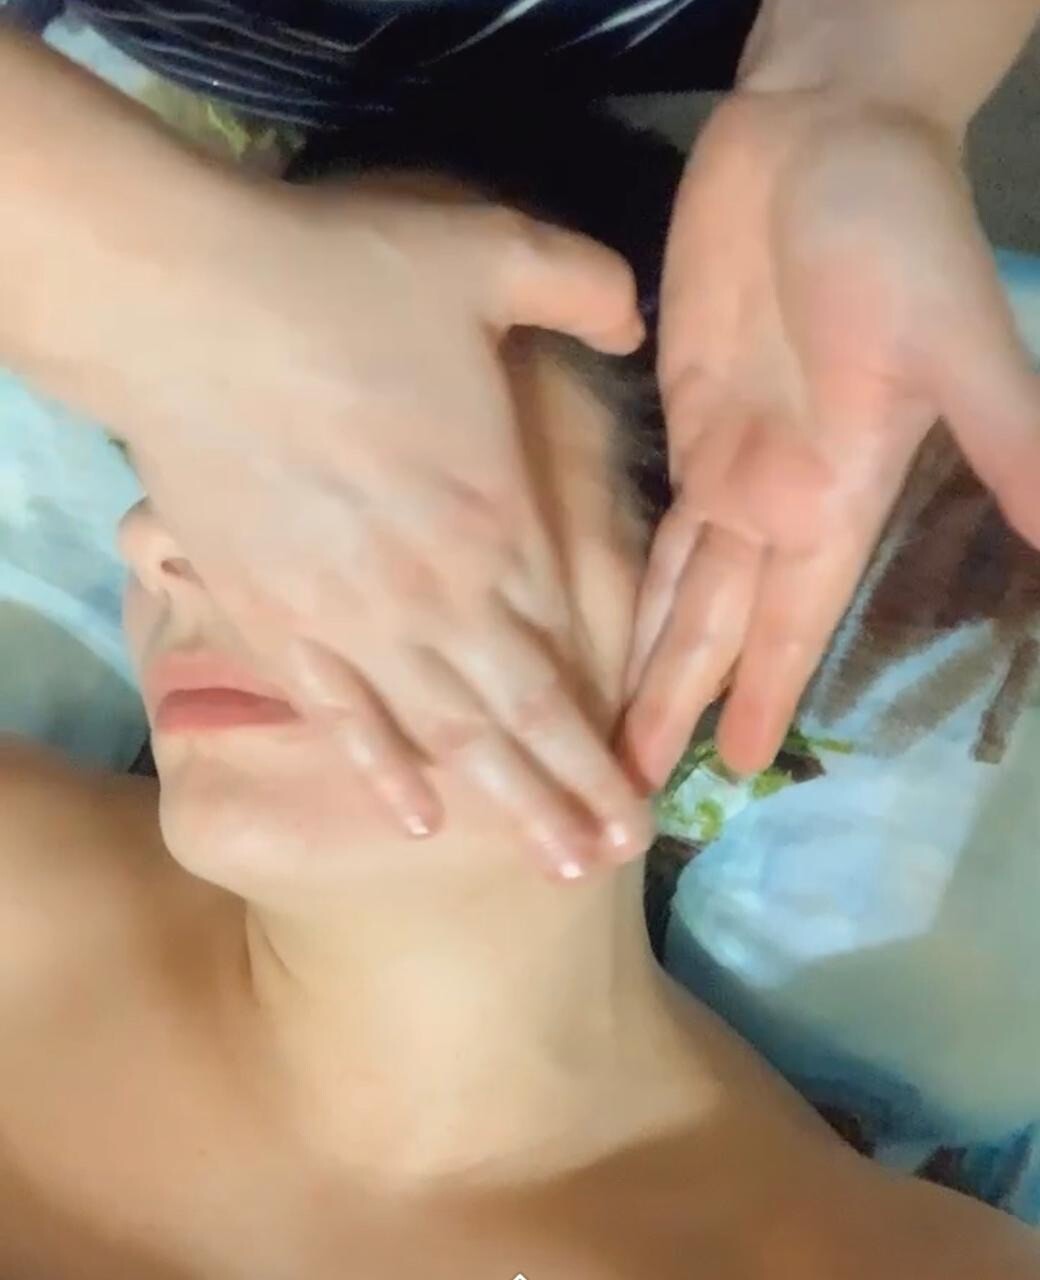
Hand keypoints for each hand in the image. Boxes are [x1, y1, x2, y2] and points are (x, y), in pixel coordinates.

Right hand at [109, 178, 651, 875]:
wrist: (186, 312)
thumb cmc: (338, 282)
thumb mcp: (488, 250)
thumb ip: (581, 283)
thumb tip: (637, 318)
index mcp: (498, 518)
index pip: (573, 644)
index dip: (612, 715)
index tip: (649, 774)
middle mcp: (440, 593)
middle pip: (525, 713)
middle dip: (577, 789)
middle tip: (618, 854)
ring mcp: (355, 620)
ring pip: (450, 735)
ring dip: (506, 802)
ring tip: (553, 863)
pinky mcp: (275, 624)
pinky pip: (342, 718)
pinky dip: (384, 772)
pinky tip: (422, 819)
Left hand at [625, 91, 1039, 785]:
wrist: (821, 140)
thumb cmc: (893, 232)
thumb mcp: (958, 340)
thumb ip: (1012, 442)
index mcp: (835, 496)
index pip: (793, 623)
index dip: (764, 693)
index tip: (732, 770)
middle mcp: (776, 500)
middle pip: (720, 626)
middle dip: (680, 702)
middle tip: (629, 783)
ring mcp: (727, 463)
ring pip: (680, 587)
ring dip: (652, 656)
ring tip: (616, 727)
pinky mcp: (686, 421)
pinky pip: (656, 522)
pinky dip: (634, 574)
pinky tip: (610, 617)